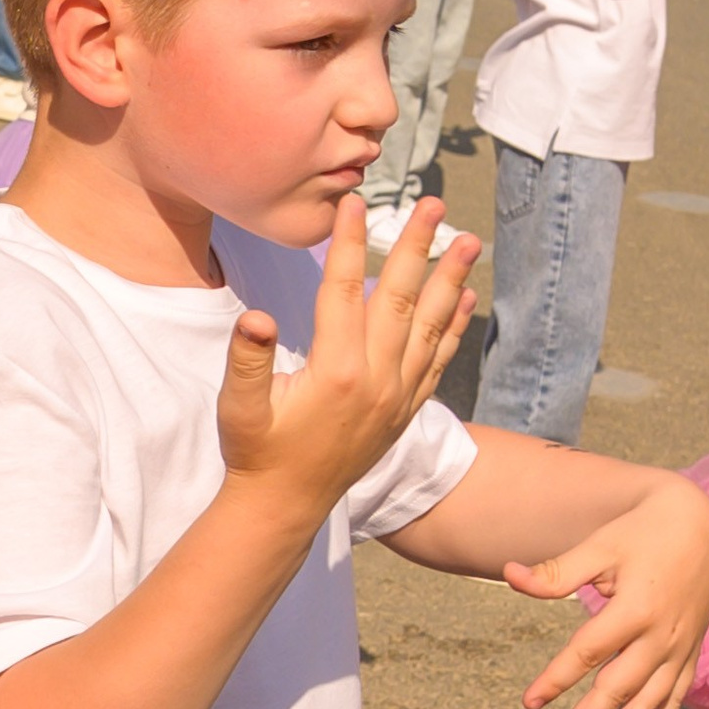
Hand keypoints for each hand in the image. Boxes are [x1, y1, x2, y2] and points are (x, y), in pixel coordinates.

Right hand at [215, 197, 477, 517]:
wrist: (286, 505)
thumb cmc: (256, 452)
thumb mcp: (239, 407)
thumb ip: (249, 360)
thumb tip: (256, 318)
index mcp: (336, 371)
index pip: (344, 290)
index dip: (350, 244)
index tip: (357, 203)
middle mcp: (376, 380)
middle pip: (399, 298)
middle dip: (416, 247)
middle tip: (432, 204)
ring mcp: (396, 396)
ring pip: (429, 326)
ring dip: (450, 280)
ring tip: (468, 241)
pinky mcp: (404, 410)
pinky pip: (437, 361)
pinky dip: (454, 328)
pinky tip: (465, 298)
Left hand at [506, 476, 708, 708]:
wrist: (700, 523)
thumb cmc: (642, 531)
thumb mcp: (600, 545)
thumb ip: (557, 571)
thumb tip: (509, 576)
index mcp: (636, 609)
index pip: (588, 653)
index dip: (556, 680)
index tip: (529, 703)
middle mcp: (661, 635)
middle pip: (619, 689)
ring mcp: (680, 646)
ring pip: (650, 702)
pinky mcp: (692, 649)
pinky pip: (676, 694)